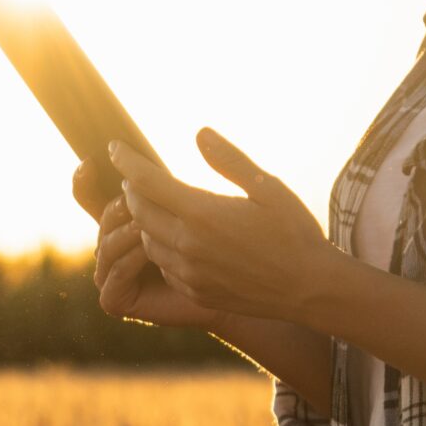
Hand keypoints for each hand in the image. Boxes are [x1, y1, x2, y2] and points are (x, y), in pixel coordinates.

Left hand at [106, 127, 343, 326]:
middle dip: (131, 191)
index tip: (115, 148)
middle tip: (134, 177)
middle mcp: (189, 245)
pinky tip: (176, 239)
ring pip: (148, 242)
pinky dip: (161, 248)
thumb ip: (229, 161)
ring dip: (145, 222)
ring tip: (154, 206)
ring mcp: (190, 273)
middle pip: (139, 212)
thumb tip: (199, 134)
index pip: (147, 182)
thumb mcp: (268, 188)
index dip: (126, 161)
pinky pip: (164, 267)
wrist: (310, 289)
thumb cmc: (294, 232)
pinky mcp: (195, 292)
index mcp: (203, 214)